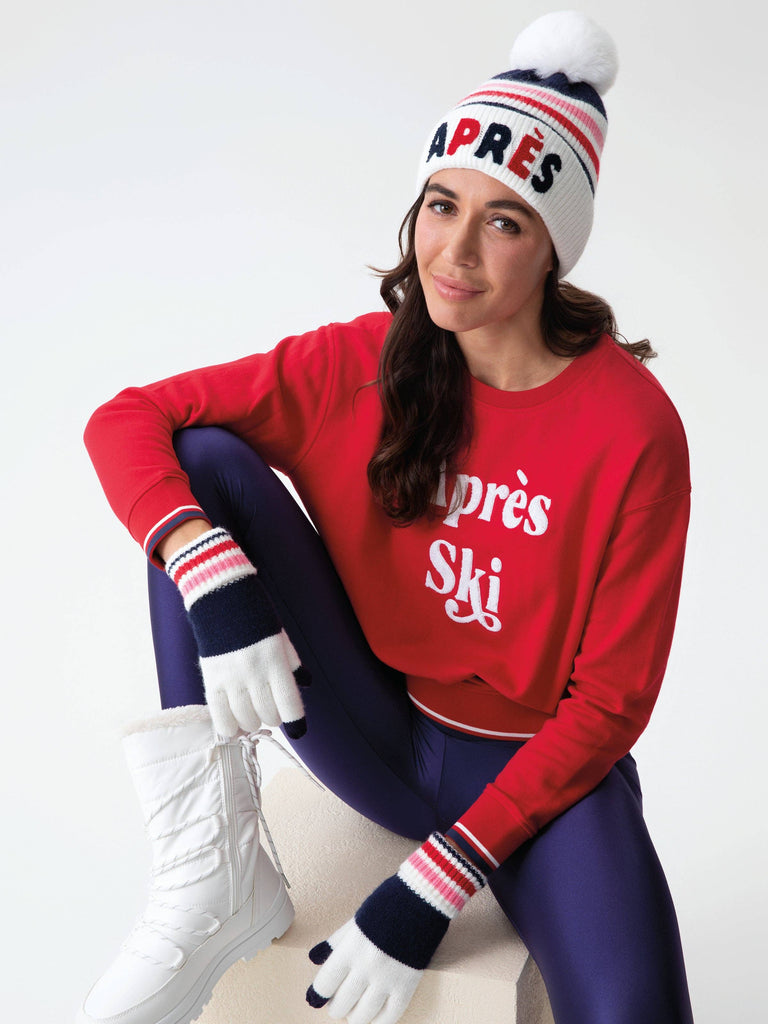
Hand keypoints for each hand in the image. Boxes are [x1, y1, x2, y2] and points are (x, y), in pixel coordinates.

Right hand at [166, 526, 308, 737]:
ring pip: (246, 719)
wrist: (219, 597)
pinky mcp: (211, 680)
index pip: (289, 704)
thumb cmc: (255, 615)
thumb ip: (292, 663)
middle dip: (273, 717)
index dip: (296, 722)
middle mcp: (254, 673)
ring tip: (253, 713)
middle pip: (268, 715)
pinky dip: (229, 726)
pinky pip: (220, 716)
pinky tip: (234, 724)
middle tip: (271, 709)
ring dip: (253, 721)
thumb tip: (305, 684)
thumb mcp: (280, 636)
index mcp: (276, 661)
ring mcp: (231, 678)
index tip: (298, 730)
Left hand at [306, 833, 485, 1022]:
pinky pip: (390, 1016)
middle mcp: (365, 966)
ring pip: (363, 1016)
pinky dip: (379, 1021)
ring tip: (355, 1012)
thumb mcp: (355, 921)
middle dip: (336, 1007)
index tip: (317, 998)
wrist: (422, 899)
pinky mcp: (407, 985)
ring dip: (355, 1018)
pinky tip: (375, 1017)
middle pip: (341, 1004)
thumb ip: (335, 942)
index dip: (318, 995)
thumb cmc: (387, 905)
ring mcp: (387, 978)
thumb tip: (314, 957)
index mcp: (350, 948)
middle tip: (338, 1005)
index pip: (325, 984)